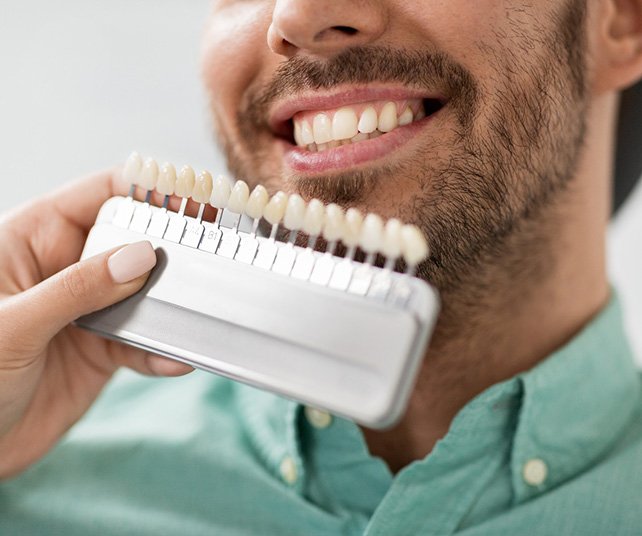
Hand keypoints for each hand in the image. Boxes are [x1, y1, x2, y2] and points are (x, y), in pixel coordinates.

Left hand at [0, 169, 192, 477]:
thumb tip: (141, 256)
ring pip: (144, 293)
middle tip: (210, 254)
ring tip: (198, 311)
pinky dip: (162, 351)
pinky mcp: (102, 351)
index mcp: (33, 239)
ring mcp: (87, 310)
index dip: (146, 190)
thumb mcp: (14, 323)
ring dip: (172, 305)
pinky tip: (175, 359)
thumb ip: (79, 287)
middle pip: (132, 241)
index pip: (98, 195)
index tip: (192, 198)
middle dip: (170, 248)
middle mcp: (66, 269)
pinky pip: (142, 343)